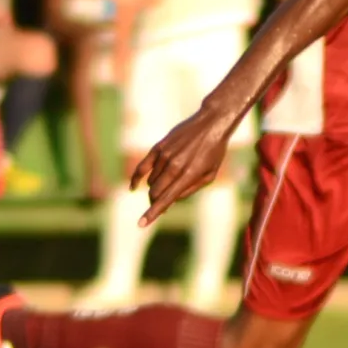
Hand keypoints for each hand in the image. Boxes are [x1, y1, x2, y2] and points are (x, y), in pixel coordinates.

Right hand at [131, 109, 235, 224]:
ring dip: (155, 189)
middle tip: (163, 205)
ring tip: (167, 186)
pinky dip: (136, 178)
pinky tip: (133, 187)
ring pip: (151, 181)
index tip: (141, 224)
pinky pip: (142, 167)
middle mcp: (174, 165)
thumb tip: (171, 201)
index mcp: (189, 174)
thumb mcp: (210, 175)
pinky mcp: (158, 147)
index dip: (152, 213)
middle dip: (156, 203)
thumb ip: (190, 190)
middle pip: (155, 192)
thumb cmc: (214, 152)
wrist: (210, 123)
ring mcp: (165, 155)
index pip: (166, 199)